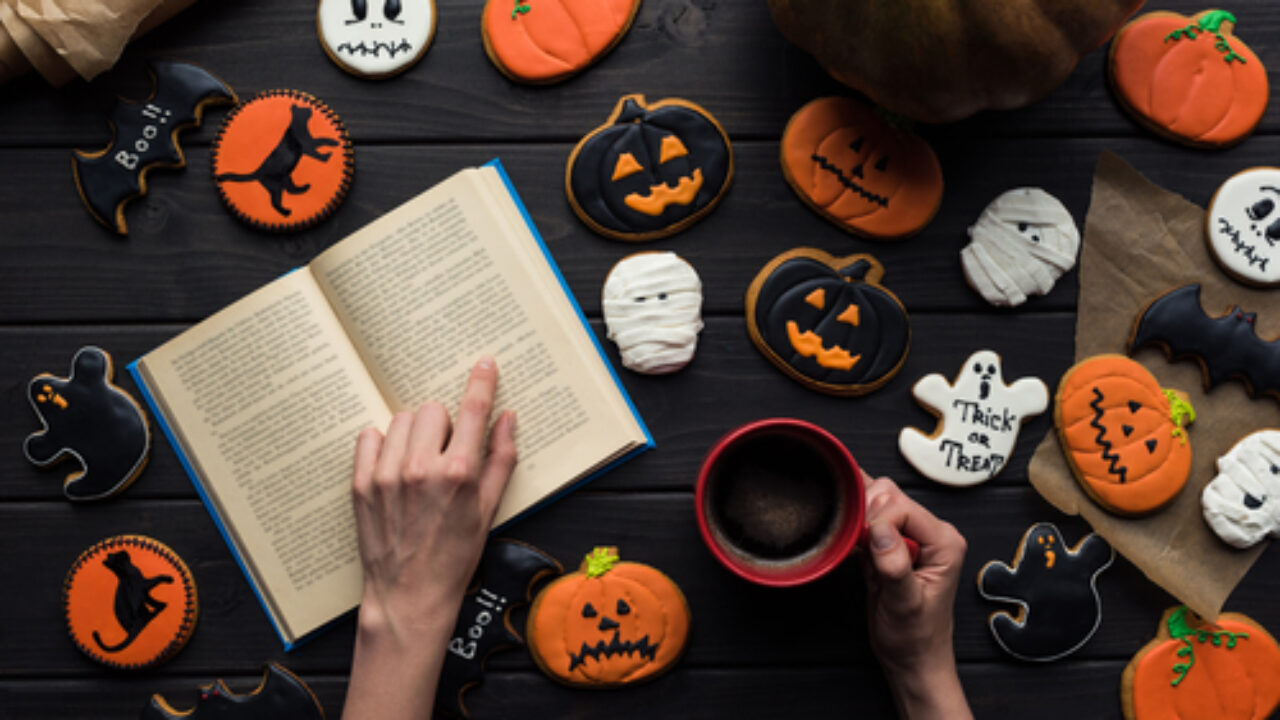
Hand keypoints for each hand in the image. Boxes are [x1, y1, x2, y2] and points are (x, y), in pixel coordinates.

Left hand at [343, 357, 516, 719]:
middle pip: (432, 409)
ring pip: (401, 420)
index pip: (473, 411)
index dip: (481, 382)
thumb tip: (508, 418)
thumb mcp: (489, 510)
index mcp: (459, 473)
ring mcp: (387, 474)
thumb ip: (501, 460)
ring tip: (419, 464)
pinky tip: (394, 467)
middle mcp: (422, 468)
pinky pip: (370, 436)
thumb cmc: (455, 557)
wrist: (409, 595)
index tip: (484, 363)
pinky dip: (383, 444)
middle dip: (443, 424)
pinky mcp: (361, 484)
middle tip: (446, 452)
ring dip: (414, 433)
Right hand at [862, 475, 971, 719]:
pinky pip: (867, 519)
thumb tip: (880, 530)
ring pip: (875, 502)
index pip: (902, 506)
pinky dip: (854, 527)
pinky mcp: (890, 543)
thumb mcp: (905, 605)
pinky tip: (854, 546)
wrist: (912, 659)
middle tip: (862, 550)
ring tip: (860, 552)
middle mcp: (930, 533)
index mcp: (944, 542)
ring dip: (859, 521)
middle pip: (888, 496)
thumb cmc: (916, 638)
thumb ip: (895, 565)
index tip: (869, 548)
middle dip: (867, 517)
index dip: (878, 522)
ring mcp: (910, 536)